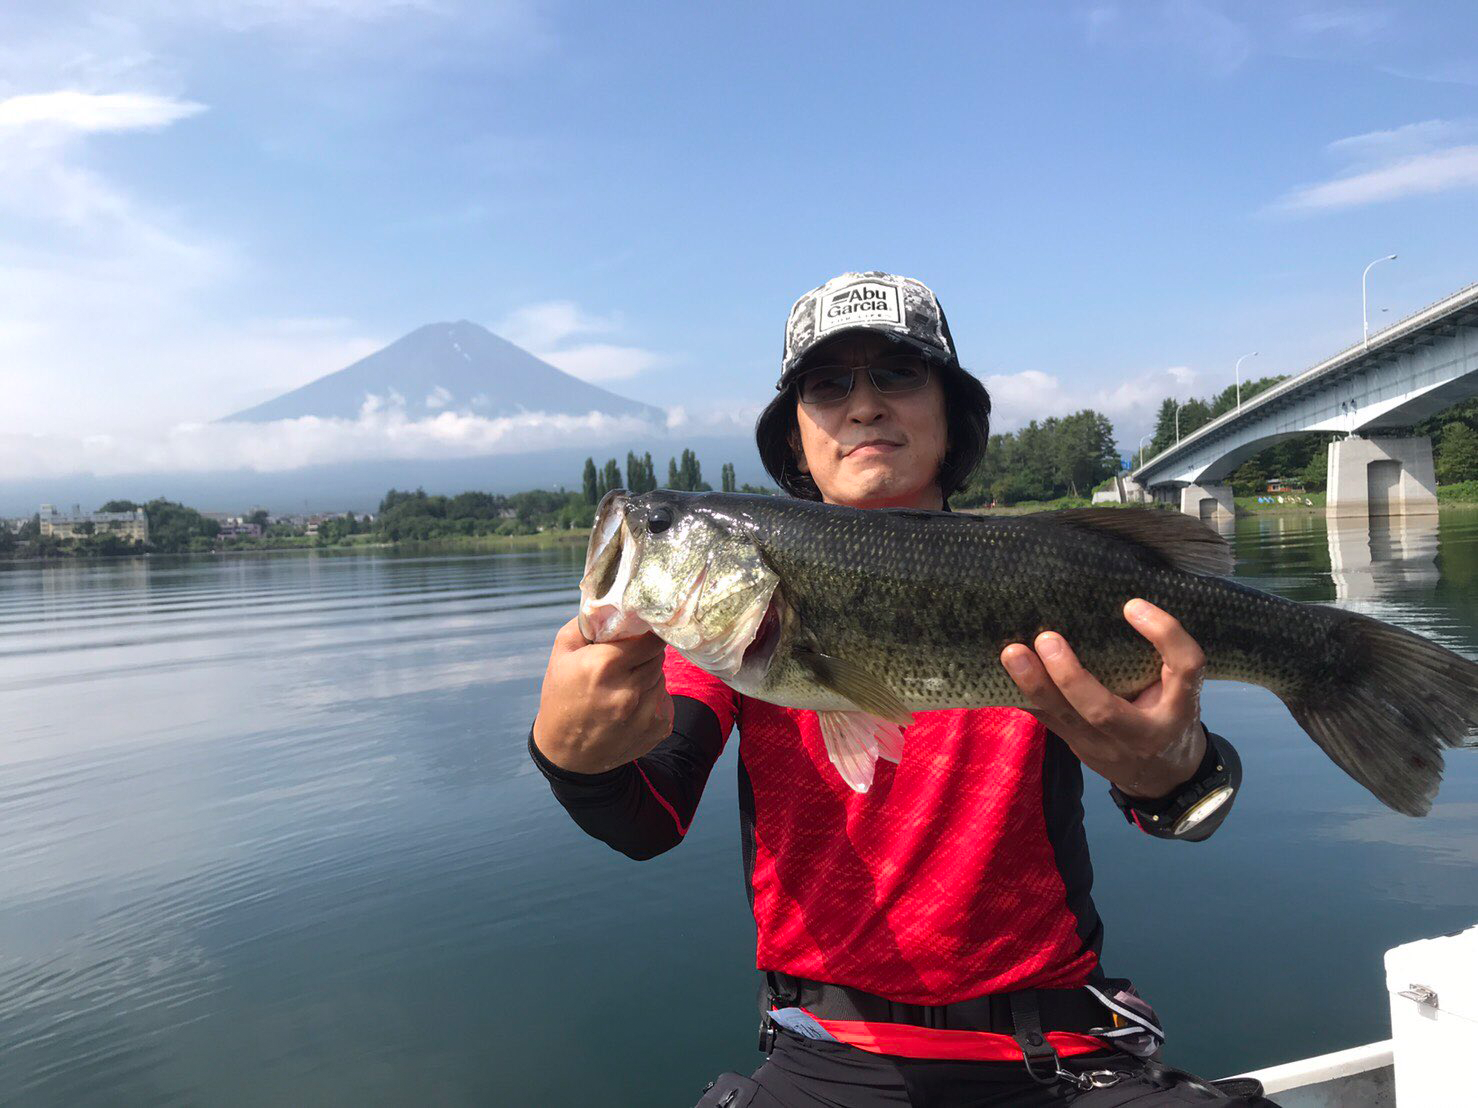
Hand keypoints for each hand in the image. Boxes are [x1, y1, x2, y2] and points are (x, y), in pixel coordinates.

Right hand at [532, 618, 674, 774]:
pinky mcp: (657, 729)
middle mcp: (628, 690)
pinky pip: (665, 699)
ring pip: (661, 676)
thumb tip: (613, 605)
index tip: (641, 632)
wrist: (567, 754)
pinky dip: (653, 698)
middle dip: (645, 654)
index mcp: (603, 666)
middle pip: (657, 655)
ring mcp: (645, 713)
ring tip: (624, 685)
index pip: (649, 637)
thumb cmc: (561, 697)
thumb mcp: (561, 655)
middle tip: (626, 661)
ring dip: (648, 676)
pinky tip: (631, 706)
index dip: (646, 633)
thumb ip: (587, 624)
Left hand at [1000, 598, 1206, 799]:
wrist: (1164, 779)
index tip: (1132, 605)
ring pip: (1062, 720)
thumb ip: (1165, 658)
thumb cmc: (1172, 719)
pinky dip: (1023, 695)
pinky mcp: (1074, 747)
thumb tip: (1125, 606)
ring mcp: (1100, 747)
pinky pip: (1045, 721)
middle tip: (1046, 638)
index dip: (1164, 636)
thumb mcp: (1184, 691)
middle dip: (1070, 677)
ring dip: (1033, 686)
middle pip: (1102, 710)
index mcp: (1178, 710)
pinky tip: (1000, 672)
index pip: (1183, 670)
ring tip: (1012, 653)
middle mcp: (1138, 734)